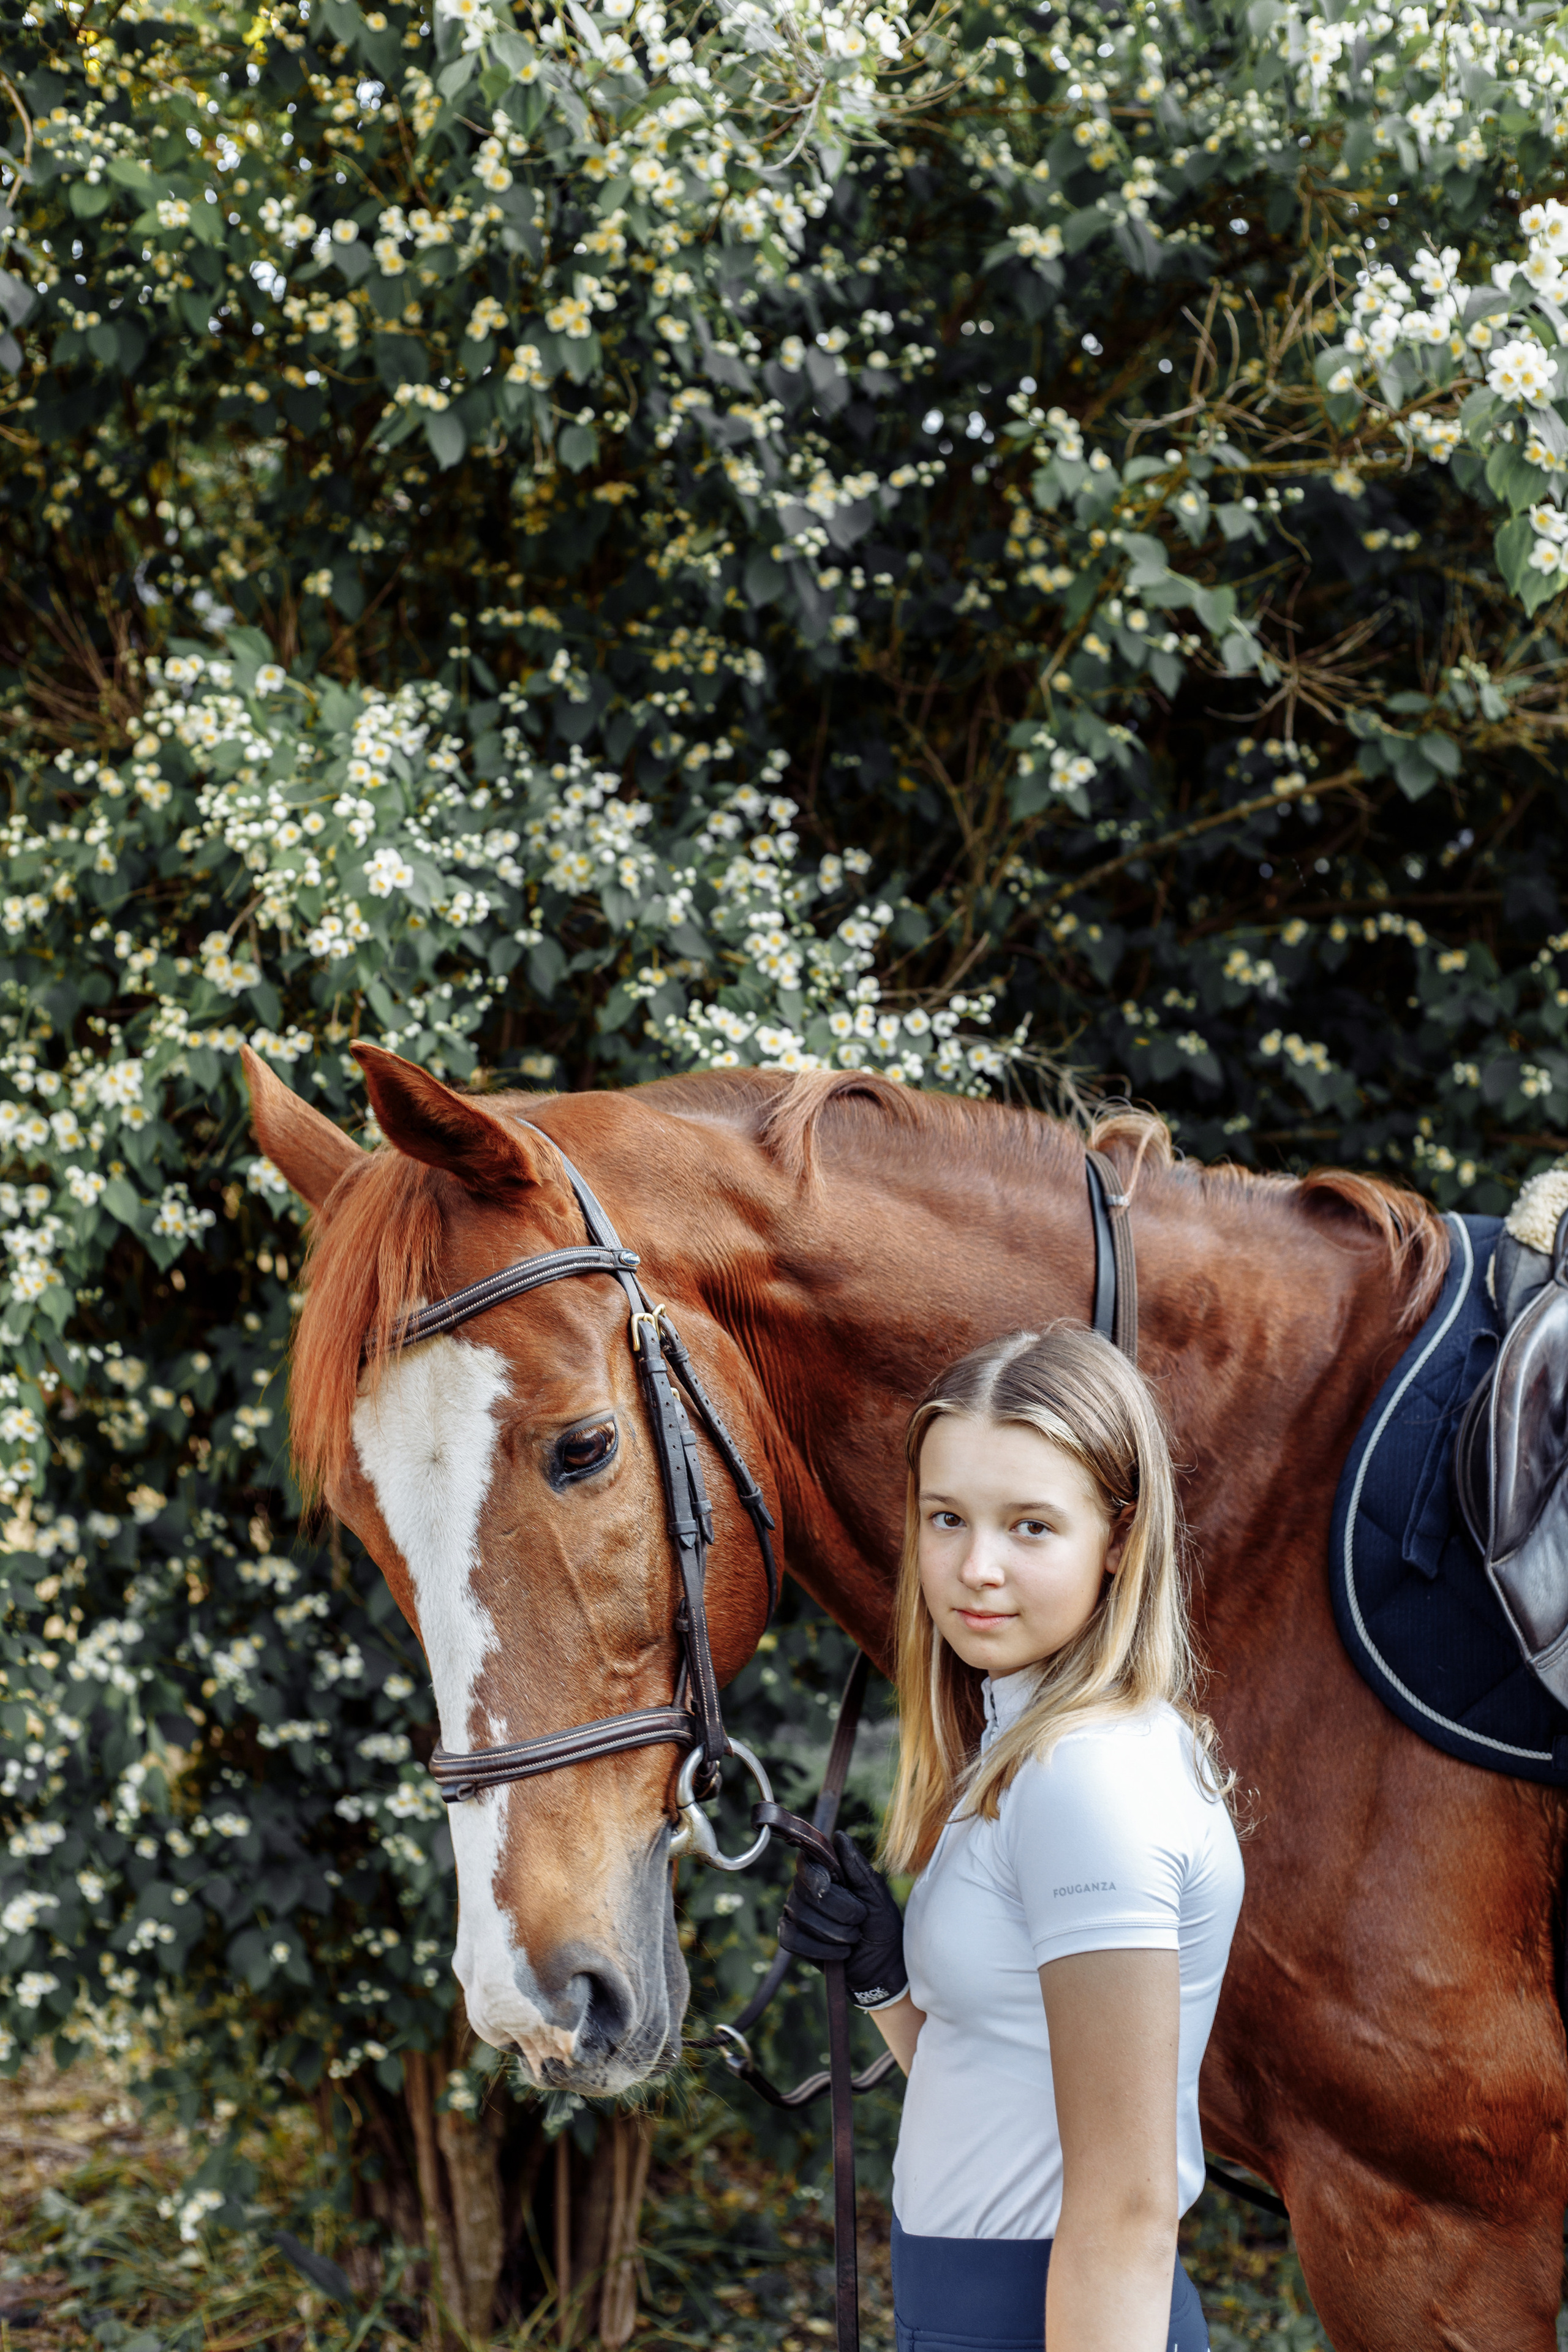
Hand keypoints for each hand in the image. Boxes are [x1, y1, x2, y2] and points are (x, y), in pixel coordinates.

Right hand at [776, 1830, 907, 2010]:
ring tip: (852, 1940)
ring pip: (799, 1916)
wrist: (881, 1967)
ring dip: (832, 1933)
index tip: (830, 1886)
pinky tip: (837, 1954)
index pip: (806, 1862)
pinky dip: (818, 1949)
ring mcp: (796, 1914)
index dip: (816, 1875)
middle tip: (858, 1923)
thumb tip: (839, 1836)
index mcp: (827, 1874)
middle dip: (837, 1911)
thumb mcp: (877, 1896)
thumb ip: (858, 1868)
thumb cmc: (882, 1926)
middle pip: (805, 1892)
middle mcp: (806, 1890)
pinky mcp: (792, 1939)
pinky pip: (791, 1939)